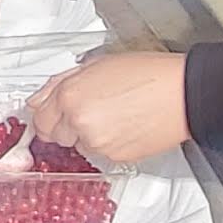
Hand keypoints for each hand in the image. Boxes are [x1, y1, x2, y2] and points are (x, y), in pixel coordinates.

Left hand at [26, 53, 192, 167]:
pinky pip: (100, 153)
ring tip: (113, 114)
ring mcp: (97, 143)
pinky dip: (107, 143)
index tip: (52, 113)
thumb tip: (41, 98)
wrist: (183, 94)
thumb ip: (61, 83)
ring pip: (78, 145)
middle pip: (54, 135)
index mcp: (70, 95)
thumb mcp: (97, 64)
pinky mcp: (115, 158)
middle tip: (89, 109)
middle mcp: (79, 122)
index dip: (46, 114)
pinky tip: (124, 125)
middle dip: (65, 124)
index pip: (39, 117)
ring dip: (87, 134)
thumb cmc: (149, 74)